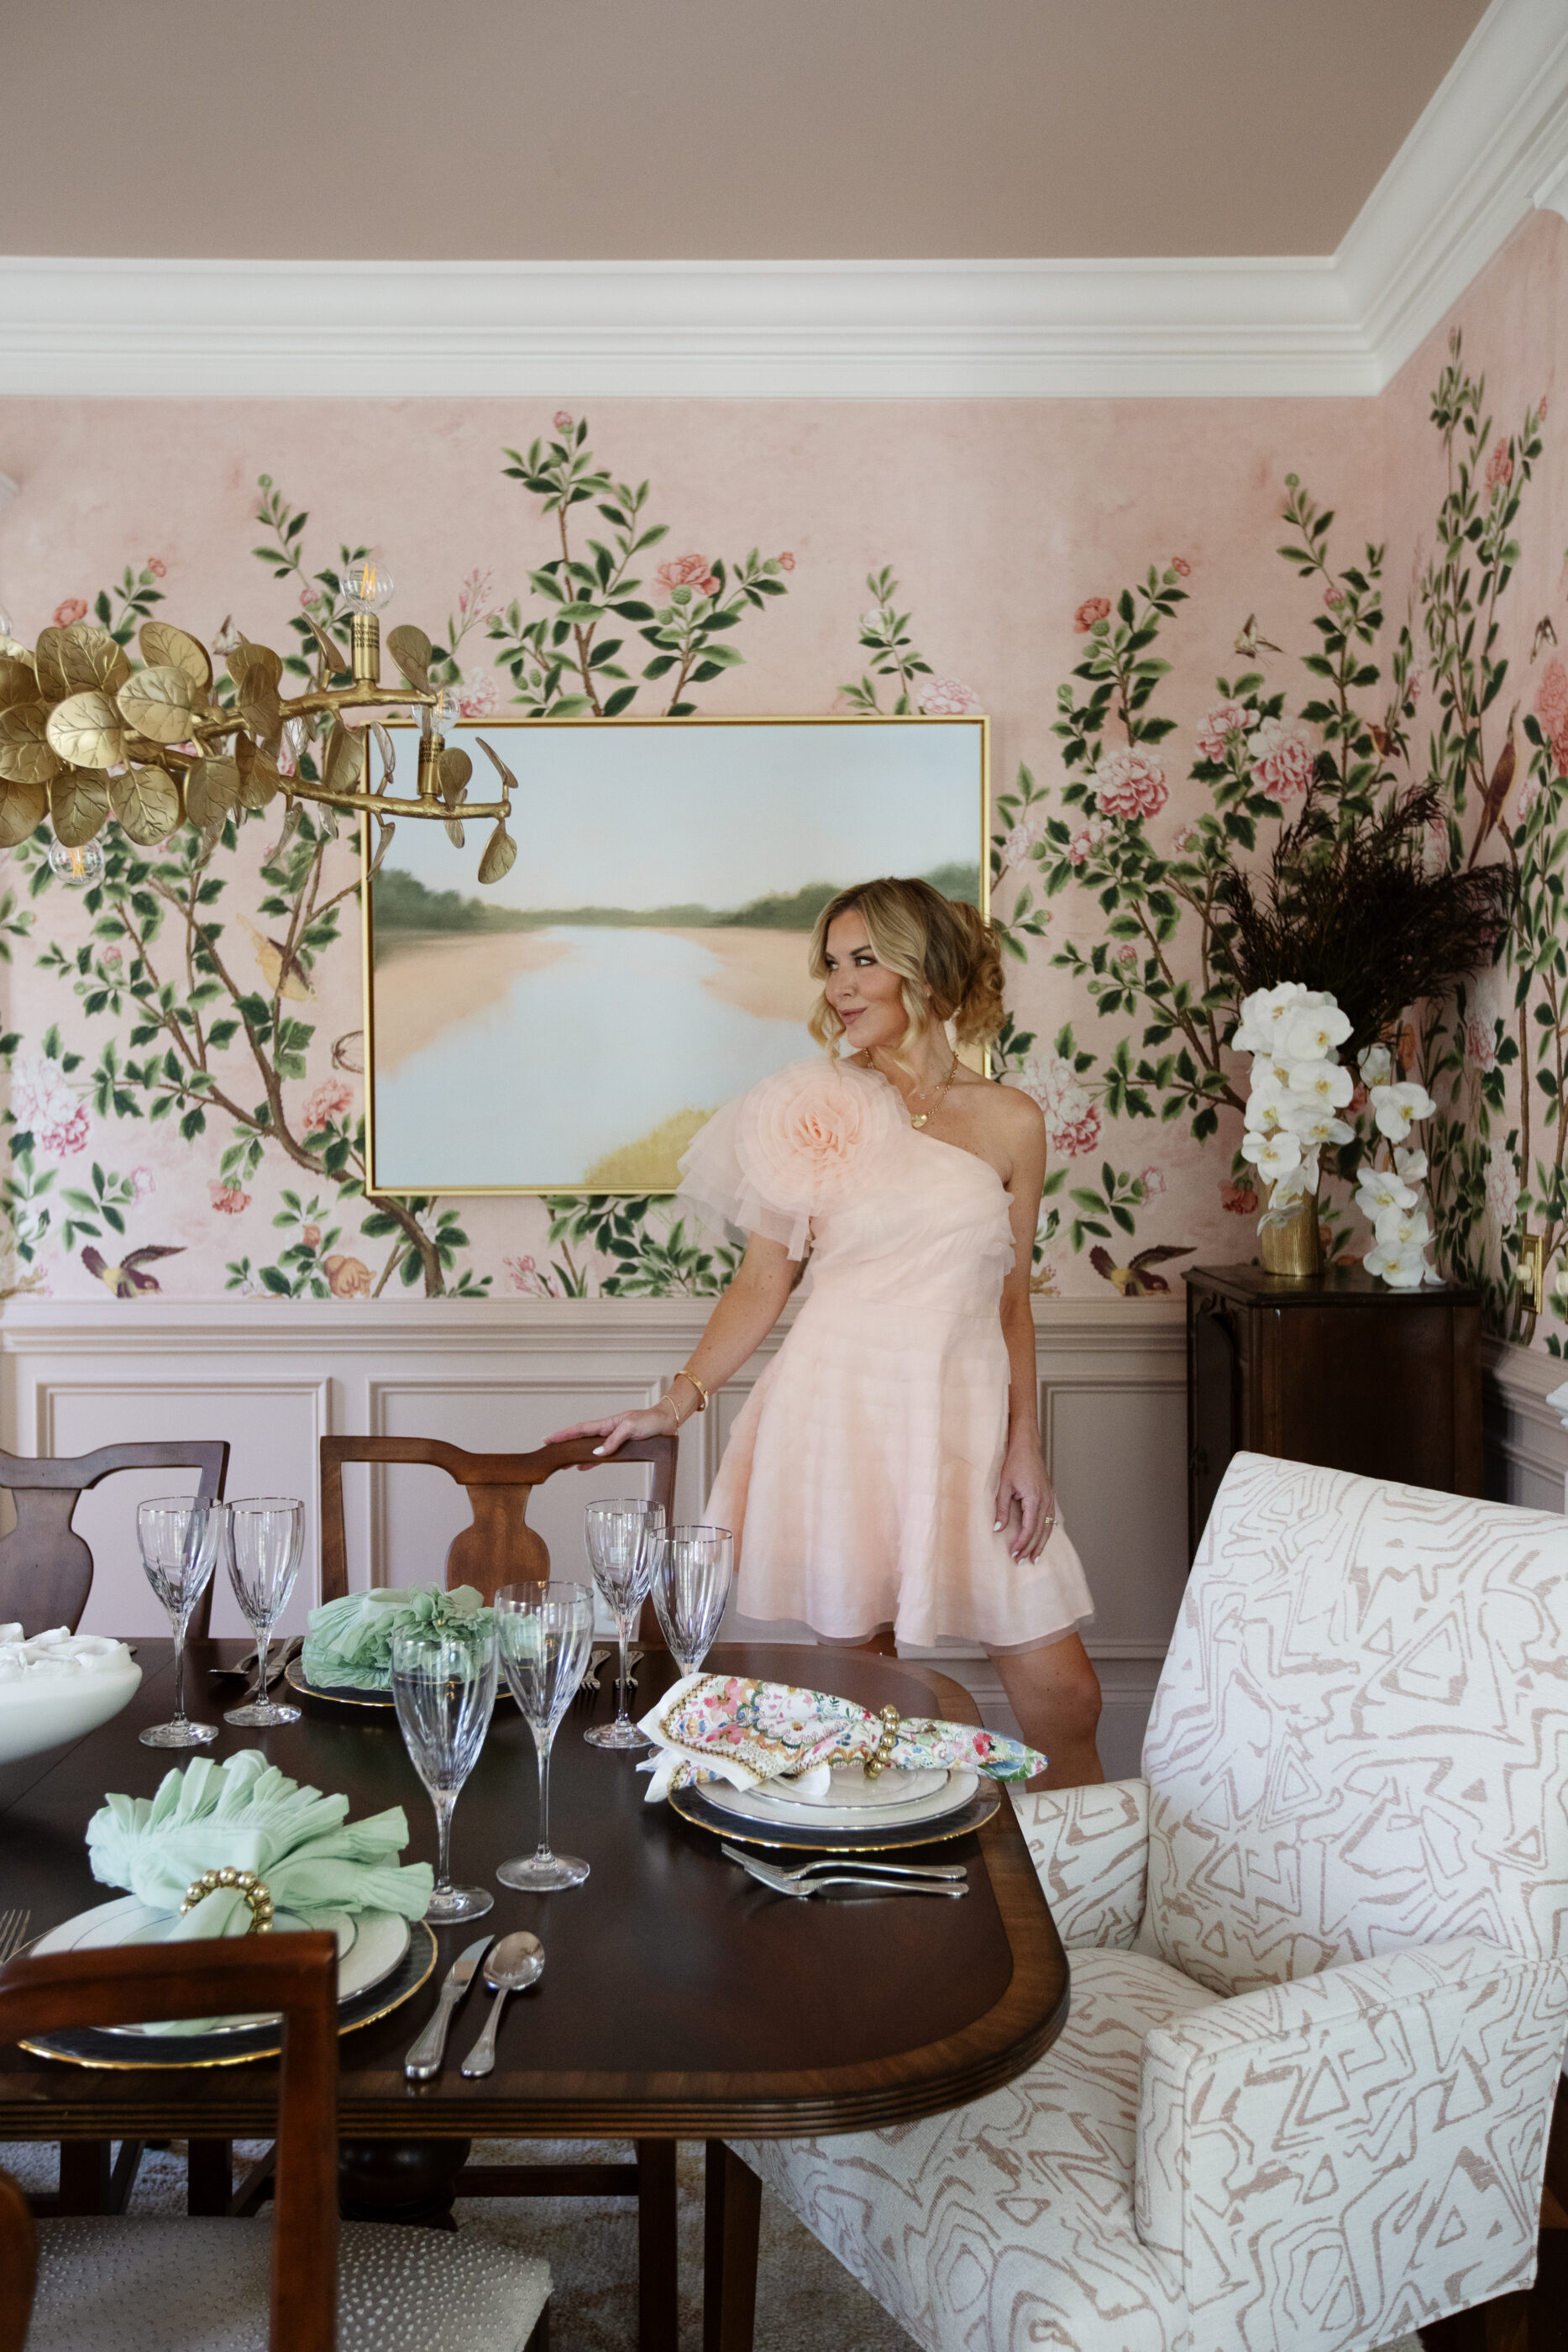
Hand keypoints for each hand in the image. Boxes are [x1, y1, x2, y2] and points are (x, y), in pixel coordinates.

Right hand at [543, 1400, 679, 1461]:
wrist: (665, 1423)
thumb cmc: (650, 1421)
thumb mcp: (631, 1428)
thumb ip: (613, 1440)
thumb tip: (597, 1453)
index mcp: (607, 1423)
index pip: (580, 1429)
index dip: (563, 1434)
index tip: (548, 1439)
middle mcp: (607, 1431)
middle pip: (580, 1439)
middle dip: (564, 1444)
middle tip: (549, 1452)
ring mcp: (612, 1440)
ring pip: (588, 1448)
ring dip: (575, 1454)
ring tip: (562, 1463)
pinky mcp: (620, 1448)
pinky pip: (601, 1456)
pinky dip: (590, 1461)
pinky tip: (582, 1467)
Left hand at [993, 1444, 1056, 1561]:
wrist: (1026, 1446)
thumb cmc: (1014, 1462)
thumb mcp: (1003, 1486)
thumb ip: (1001, 1509)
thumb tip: (998, 1529)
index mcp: (1035, 1499)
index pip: (1029, 1529)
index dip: (1022, 1544)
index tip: (1013, 1554)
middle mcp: (1046, 1501)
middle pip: (1041, 1532)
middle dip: (1031, 1549)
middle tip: (1022, 1562)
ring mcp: (1050, 1499)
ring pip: (1048, 1528)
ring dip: (1041, 1544)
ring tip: (1034, 1558)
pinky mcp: (1050, 1496)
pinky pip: (1050, 1519)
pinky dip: (1046, 1532)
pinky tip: (1041, 1540)